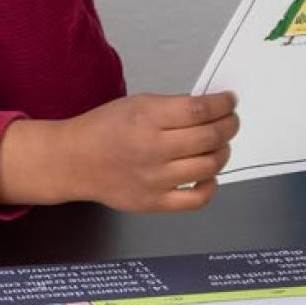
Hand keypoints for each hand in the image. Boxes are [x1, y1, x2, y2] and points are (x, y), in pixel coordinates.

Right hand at [0, 91, 238, 211]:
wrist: (74, 161)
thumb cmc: (103, 130)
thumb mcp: (135, 104)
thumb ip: (172, 107)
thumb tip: (210, 109)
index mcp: (146, 118)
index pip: (199, 110)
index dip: (222, 104)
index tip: (229, 101)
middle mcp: (152, 149)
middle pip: (210, 137)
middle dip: (229, 126)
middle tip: (231, 121)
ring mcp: (155, 179)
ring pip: (209, 166)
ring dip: (223, 152)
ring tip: (219, 145)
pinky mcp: (155, 202)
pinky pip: (197, 199)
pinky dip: (210, 185)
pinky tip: (207, 175)